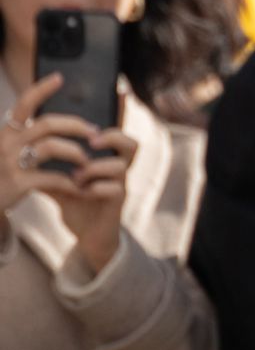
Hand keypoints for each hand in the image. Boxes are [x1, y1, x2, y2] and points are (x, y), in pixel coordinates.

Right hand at [0, 72, 97, 218]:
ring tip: (88, 160)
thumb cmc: (4, 174)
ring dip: (76, 153)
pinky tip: (81, 186)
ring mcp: (12, 162)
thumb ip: (28, 137)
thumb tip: (60, 124)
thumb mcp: (10, 150)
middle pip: (47, 124)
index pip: (24, 103)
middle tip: (94, 131)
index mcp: (8, 131)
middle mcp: (7, 142)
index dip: (42, 89)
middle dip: (75, 126)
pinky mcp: (19, 183)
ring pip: (52, 147)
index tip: (59, 78)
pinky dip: (70, 182)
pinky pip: (53, 177)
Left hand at [56, 116, 136, 275]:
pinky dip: (96, 188)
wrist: (86, 233)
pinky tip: (81, 192)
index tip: (96, 115)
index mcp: (106, 158)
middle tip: (92, 142)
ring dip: (95, 167)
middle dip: (112, 137)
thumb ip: (49, 163)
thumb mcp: (60, 178)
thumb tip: (27, 146)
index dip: (116, 118)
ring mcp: (120, 186)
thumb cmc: (76, 202)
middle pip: (131, 144)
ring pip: (121, 166)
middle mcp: (118, 169)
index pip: (118, 132)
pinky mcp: (118, 203)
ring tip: (77, 176)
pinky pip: (115, 189)